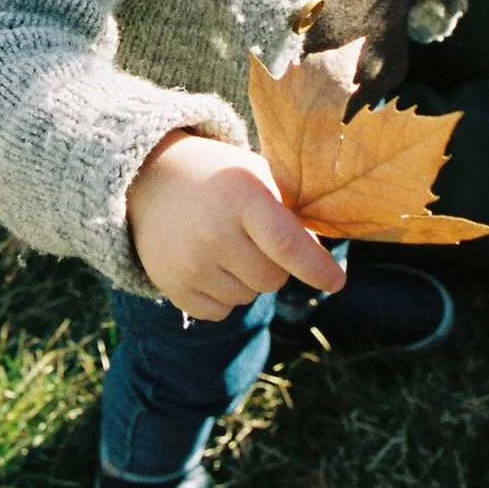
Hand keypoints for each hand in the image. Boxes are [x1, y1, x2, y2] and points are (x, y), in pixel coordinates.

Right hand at [126, 131, 344, 319]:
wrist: (151, 179)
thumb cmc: (220, 178)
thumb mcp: (257, 175)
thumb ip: (292, 212)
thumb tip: (324, 259)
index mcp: (242, 196)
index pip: (287, 245)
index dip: (317, 268)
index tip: (337, 281)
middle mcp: (213, 231)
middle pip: (272, 279)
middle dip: (275, 265)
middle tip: (256, 240)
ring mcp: (190, 262)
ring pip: (246, 298)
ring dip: (247, 280)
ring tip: (226, 245)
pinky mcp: (171, 285)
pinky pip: (220, 312)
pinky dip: (222, 296)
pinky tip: (208, 263)